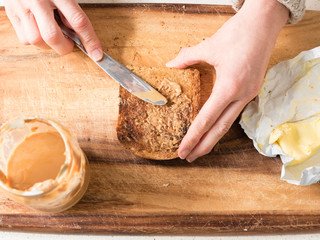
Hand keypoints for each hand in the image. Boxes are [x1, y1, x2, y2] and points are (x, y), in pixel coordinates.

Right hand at [4, 0, 102, 60]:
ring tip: (53, 34)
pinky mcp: (12, 13)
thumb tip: (78, 34)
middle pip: (52, 35)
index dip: (90, 40)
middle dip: (64, 47)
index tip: (97, 54)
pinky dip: (35, 41)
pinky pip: (25, 39)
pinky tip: (40, 30)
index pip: (78, 21)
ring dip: (48, 45)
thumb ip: (72, 11)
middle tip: (69, 44)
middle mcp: (38, 0)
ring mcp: (22, 7)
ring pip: (36, 40)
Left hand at [166, 0, 288, 161]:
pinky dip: (223, 123)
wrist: (265, 22)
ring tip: (200, 147)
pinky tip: (215, 127)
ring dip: (214, 136)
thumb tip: (170, 64)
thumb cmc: (239, 32)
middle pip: (220, 129)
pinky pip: (235, 112)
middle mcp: (242, 95)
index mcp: (230, 87)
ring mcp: (250, 94)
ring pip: (229, 123)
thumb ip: (187, 57)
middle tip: (189, 157)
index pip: (206, 119)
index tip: (183, 150)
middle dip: (204, 146)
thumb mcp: (209, 46)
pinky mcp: (252, 89)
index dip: (193, 137)